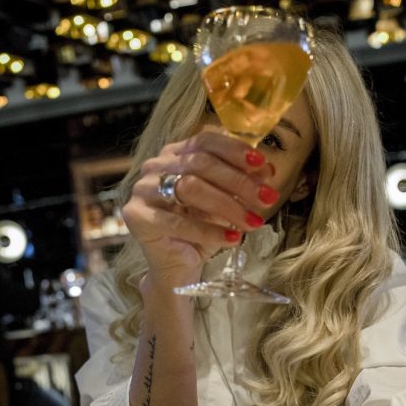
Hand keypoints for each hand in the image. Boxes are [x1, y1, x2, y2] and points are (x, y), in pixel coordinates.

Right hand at [122, 130, 277, 288]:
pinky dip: (209, 231)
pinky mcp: (137, 217)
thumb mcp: (225, 201)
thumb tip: (267, 170)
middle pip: (201, 164)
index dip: (236, 151)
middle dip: (239, 182)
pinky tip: (232, 239)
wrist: (177, 264)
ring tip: (253, 222)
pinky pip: (178, 222)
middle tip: (268, 198)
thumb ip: (240, 183)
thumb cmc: (200, 229)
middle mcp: (155, 166)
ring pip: (190, 188)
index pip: (206, 141)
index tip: (265, 166)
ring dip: (228, 205)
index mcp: (175, 154)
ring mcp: (143, 190)